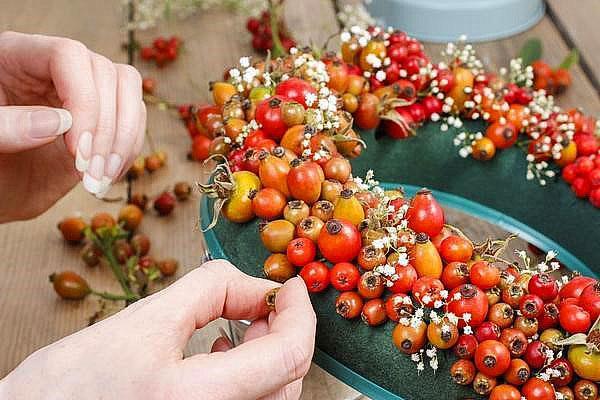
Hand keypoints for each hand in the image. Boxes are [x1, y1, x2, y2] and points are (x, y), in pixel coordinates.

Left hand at [0, 31, 145, 221]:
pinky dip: (127, 151)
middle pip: (106, 74)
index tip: (76, 148)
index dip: (82, 99)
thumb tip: (59, 123)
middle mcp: (58, 70)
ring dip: (123, 140)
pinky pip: (133, 121)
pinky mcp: (103, 120)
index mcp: (18, 57)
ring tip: (101, 177)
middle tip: (89, 171)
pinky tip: (107, 175)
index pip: (67, 56)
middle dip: (105, 129)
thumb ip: (6, 128)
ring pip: (129, 93)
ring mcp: (84, 93)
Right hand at [0, 260, 316, 399]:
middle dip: (285, 330)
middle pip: (287, 378)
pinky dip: (251, 375)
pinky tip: (222, 352)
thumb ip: (210, 291)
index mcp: (201, 399)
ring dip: (269, 352)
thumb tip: (256, 285)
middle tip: (266, 301)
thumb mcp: (143, 322)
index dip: (299, 313)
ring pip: (272, 396)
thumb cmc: (70, 386)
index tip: (292, 285)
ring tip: (244, 323)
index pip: (287, 355)